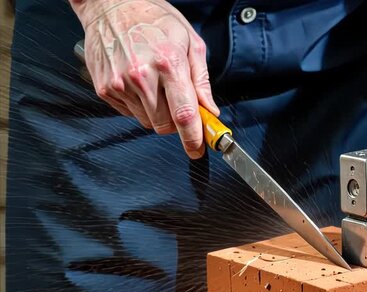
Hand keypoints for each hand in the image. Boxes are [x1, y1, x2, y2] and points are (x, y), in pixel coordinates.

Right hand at [71, 0, 217, 158]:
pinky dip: (138, 105)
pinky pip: (129, 113)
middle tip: (177, 102)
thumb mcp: (190, 42)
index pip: (184, 114)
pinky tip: (138, 82)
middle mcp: (141, 76)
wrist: (111, 5)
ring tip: (155, 84)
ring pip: (147, 122)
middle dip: (176, 121)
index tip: (199, 149)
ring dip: (157, 112)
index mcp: (168, 64)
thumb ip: (202, 80)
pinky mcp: (104, 89)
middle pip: (165, 125)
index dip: (194, 138)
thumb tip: (210, 111)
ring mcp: (119, 84)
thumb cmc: (154, 19)